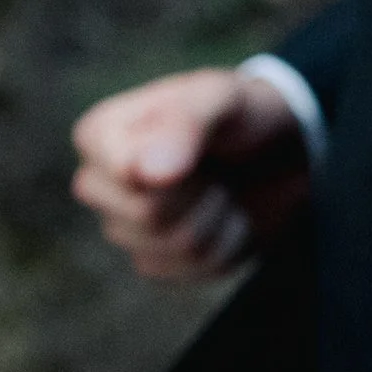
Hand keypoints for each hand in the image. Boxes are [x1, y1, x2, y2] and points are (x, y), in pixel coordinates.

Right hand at [71, 71, 310, 284]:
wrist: (273, 156)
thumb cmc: (238, 116)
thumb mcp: (219, 98)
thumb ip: (184, 124)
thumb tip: (144, 174)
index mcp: (98, 136)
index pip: (125, 178)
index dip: (178, 172)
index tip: (201, 147)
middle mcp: (99, 184)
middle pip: (148, 217)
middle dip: (200, 196)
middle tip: (213, 169)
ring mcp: (125, 228)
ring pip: (176, 248)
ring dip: (218, 220)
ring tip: (221, 189)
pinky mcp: (154, 261)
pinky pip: (189, 273)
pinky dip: (225, 249)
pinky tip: (225, 219)